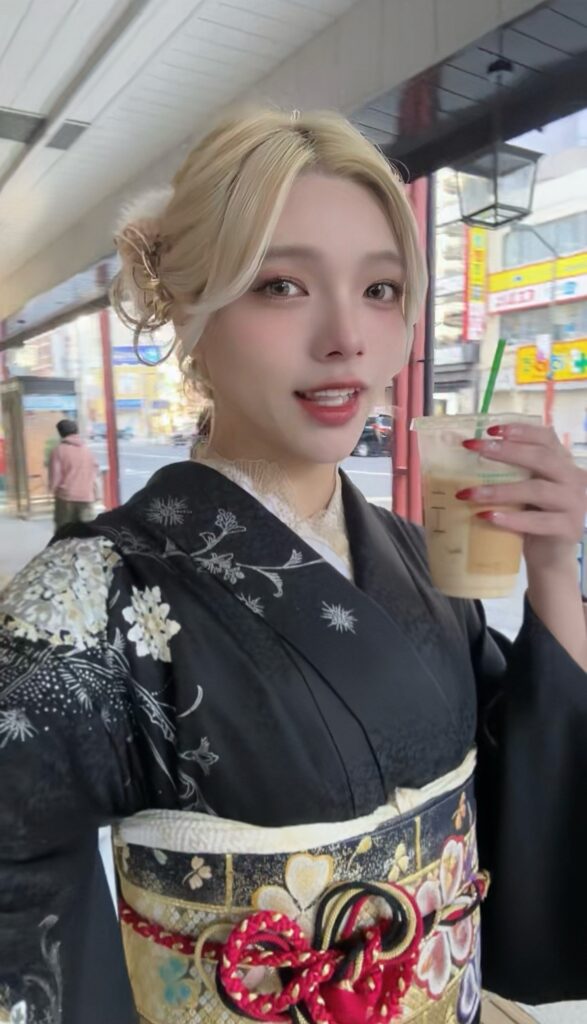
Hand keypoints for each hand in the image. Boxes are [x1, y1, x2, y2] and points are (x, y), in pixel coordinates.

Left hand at [459, 423, 586, 577]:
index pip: (546, 437)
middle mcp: (574, 479)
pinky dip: (510, 518)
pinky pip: (536, 521)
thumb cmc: (533, 516)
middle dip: (505, 451)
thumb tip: (472, 451)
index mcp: (564, 463)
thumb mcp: (527, 488)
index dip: (520, 431)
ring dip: (498, 490)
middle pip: (541, 458)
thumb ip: (514, 471)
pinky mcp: (567, 528)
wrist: (551, 556)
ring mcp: (574, 504)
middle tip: (474, 448)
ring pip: (535, 490)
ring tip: (467, 493)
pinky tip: (487, 516)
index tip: (490, 430)